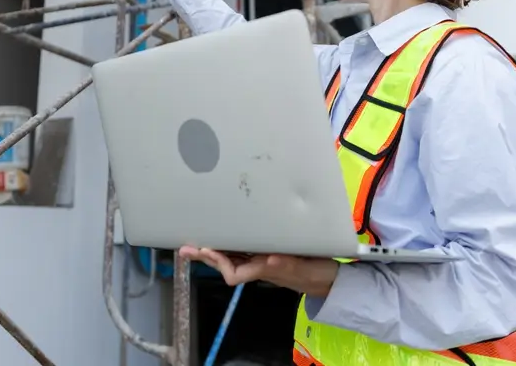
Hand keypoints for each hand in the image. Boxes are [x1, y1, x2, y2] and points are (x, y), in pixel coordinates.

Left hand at [179, 246, 337, 297]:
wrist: (330, 278)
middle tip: (185, 248)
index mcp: (264, 269)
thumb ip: (287, 265)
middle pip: (225, 263)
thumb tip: (268, 260)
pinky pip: (242, 249)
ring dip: (212, 251)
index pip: (234, 272)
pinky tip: (221, 237)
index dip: (218, 262)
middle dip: (205, 256)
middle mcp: (258, 265)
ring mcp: (261, 260)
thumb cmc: (316, 272)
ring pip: (231, 256)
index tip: (206, 250)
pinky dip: (228, 244)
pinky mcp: (267, 251)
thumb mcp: (303, 268)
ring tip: (193, 244)